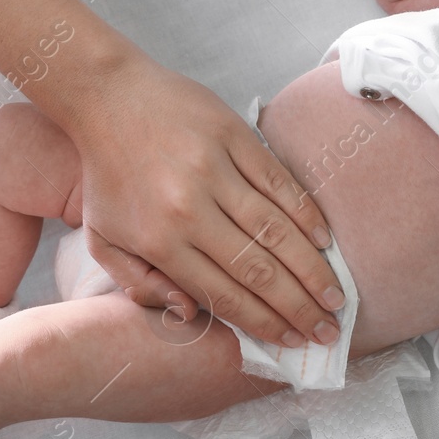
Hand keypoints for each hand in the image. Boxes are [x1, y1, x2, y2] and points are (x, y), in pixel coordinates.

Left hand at [70, 52, 342, 348]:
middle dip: (298, 308)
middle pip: (258, 270)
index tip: (292, 341)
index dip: (264, 323)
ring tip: (336, 297)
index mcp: (159, 241)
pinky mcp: (235, 137)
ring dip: (312, 269)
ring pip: (276, 231)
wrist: (106, 96)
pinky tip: (324, 242)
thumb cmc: (106, 174)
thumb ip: (141, 284)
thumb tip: (192, 314)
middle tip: (328, 331)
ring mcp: (216, 170)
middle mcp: (190, 209)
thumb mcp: (102, 239)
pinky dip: (307, 215)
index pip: (224, 294)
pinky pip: (280, 183)